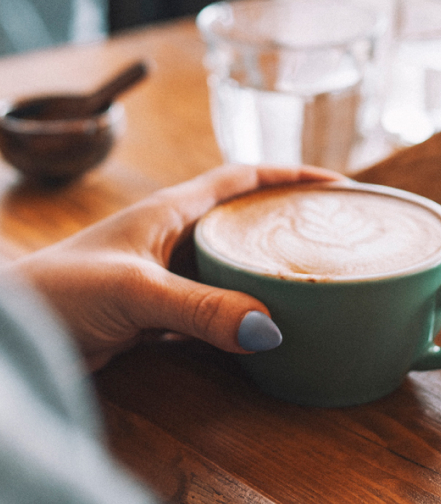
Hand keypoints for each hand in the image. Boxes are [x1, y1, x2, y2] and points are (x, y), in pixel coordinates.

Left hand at [9, 163, 338, 369]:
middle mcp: (172, 236)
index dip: (289, 176)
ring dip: (265, 271)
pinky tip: (260, 326)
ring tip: (309, 281)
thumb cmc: (57, 292)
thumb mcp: (137, 292)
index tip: (337, 184)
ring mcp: (163, 275)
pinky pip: (211, 306)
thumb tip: (271, 329)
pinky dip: (238, 313)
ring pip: (229, 265)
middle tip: (334, 236)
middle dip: (287, 222)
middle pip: (243, 219)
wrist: (6, 333)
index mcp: (171, 210)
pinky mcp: (153, 313)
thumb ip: (202, 308)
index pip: (242, 178)